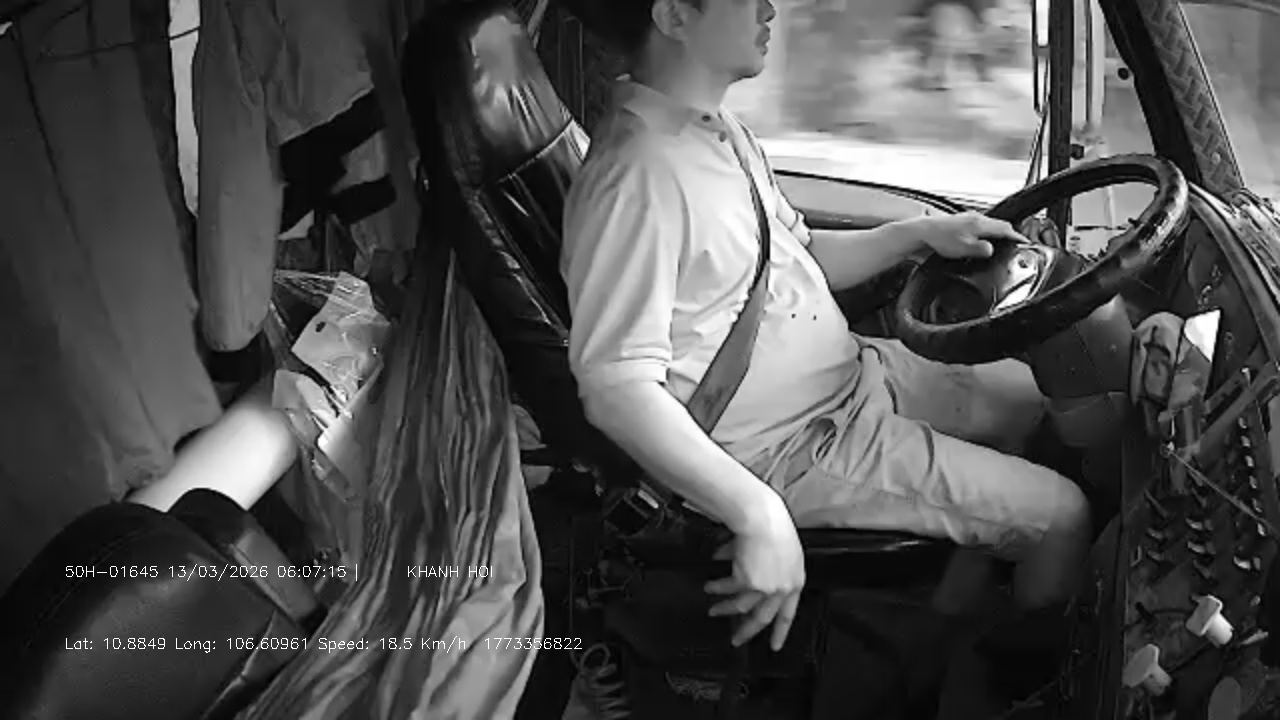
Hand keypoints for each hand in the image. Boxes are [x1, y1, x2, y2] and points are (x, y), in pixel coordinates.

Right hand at [705, 492, 805, 650]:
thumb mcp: (780, 551)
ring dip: (725, 609)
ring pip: (742, 607)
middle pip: (763, 618)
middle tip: (736, 640)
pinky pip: (729, 590)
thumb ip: (765, 567)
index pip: (789, 614)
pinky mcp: (747, 581)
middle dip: (747, 631)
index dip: (780, 632)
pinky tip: (709, 587)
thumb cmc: (774, 526)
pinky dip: (718, 589)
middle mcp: (782, 589)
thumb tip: (739, 567)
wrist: (764, 519)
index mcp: (795, 581)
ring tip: (713, 610)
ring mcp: (765, 588)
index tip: (774, 645)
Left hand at [913, 211, 1027, 259]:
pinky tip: (984, 237)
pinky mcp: (962, 219)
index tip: (1025, 241)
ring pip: (991, 223)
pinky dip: (988, 230)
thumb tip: (992, 251)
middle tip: (1017, 241)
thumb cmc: (941, 239)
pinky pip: (982, 224)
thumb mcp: (965, 249)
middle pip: (1000, 224)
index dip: (1017, 236)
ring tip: (1004, 240)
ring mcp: (969, 217)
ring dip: (999, 231)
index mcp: (980, 224)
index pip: (1006, 228)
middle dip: (1010, 233)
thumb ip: (982, 250)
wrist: (923, 231)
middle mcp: (976, 217)